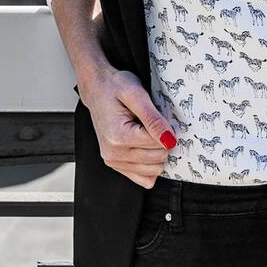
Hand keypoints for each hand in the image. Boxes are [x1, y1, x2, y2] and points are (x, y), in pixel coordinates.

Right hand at [80, 66, 177, 188]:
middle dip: (163, 142)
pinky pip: (143, 178)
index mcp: (118, 137)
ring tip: (148, 133)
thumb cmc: (114, 87)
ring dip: (157, 153)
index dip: (167, 130)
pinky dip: (150, 166)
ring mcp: (113, 161)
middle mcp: (114, 153)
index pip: (158, 145)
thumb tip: (170, 140)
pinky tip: (147, 148)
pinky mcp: (116, 164)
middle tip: (155, 124)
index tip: (161, 118)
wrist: (96, 89)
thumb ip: (153, 119)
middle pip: (157, 159)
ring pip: (153, 171)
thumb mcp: (136, 94)